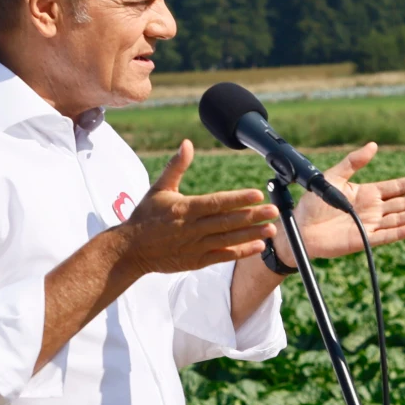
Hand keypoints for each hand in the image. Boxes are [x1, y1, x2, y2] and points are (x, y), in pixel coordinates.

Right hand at [117, 140, 278, 276]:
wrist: (131, 249)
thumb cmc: (145, 216)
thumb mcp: (159, 188)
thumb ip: (176, 166)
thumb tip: (187, 144)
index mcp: (185, 208)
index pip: (216, 202)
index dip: (238, 199)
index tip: (257, 194)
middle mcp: (192, 228)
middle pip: (227, 221)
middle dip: (253, 216)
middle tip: (274, 211)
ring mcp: (195, 246)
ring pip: (228, 240)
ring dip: (252, 234)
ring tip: (272, 229)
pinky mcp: (196, 261)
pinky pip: (222, 256)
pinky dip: (240, 252)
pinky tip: (257, 246)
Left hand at [272, 142, 404, 266]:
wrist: (299, 228)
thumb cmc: (313, 203)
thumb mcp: (334, 177)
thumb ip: (353, 162)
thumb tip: (373, 145)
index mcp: (368, 193)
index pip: (399, 187)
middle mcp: (373, 209)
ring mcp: (370, 225)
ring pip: (401, 218)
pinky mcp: (364, 240)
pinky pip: (386, 235)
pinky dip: (401, 231)